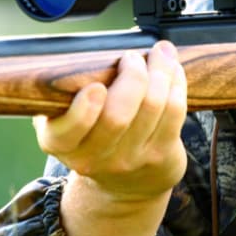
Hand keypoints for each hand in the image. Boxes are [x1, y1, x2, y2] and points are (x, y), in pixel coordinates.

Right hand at [34, 40, 188, 203]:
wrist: (123, 184)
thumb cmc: (91, 134)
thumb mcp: (63, 119)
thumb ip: (65, 91)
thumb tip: (91, 50)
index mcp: (60, 144)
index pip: (67, 133)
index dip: (83, 111)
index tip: (96, 87)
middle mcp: (93, 158)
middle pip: (117, 116)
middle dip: (132, 76)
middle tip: (132, 57)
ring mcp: (130, 160)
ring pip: (152, 106)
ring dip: (160, 71)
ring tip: (160, 53)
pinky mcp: (161, 156)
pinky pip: (174, 112)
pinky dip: (176, 83)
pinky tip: (172, 70)